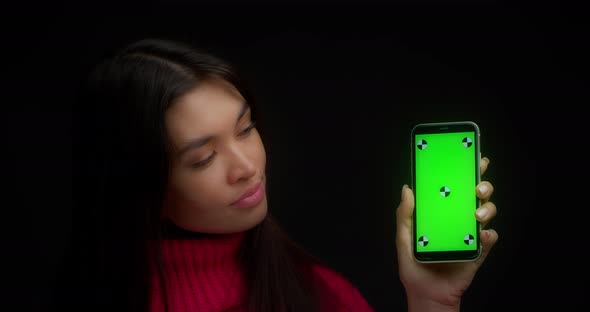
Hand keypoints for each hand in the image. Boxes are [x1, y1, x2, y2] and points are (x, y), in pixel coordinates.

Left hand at [396, 157, 498, 311]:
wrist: (427, 294)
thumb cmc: (414, 267)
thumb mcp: (404, 239)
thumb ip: (404, 215)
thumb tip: (407, 188)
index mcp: (441, 212)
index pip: (454, 187)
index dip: (464, 170)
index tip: (470, 157)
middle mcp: (458, 219)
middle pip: (476, 195)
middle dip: (482, 184)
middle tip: (478, 185)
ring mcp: (470, 234)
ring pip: (486, 213)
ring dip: (486, 209)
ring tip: (476, 215)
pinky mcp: (478, 251)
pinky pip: (489, 239)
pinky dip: (489, 236)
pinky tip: (483, 236)